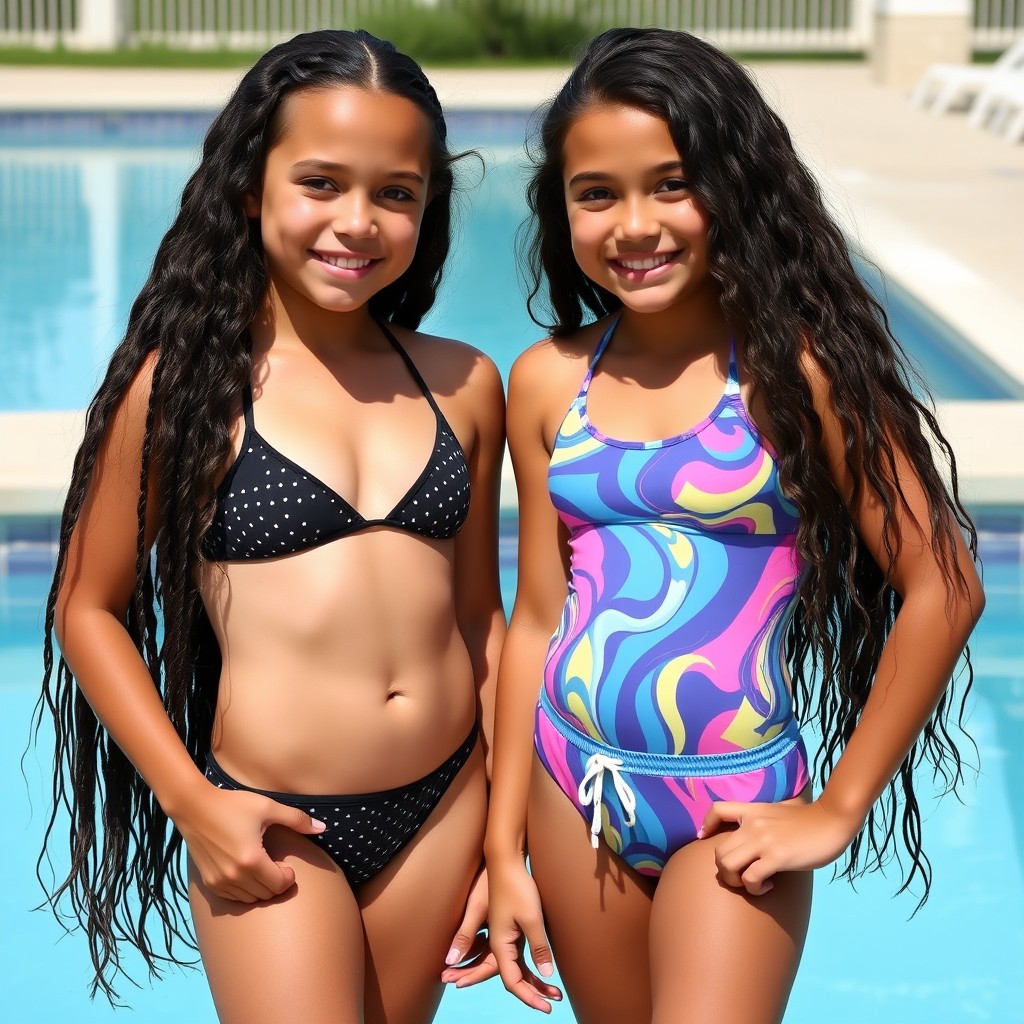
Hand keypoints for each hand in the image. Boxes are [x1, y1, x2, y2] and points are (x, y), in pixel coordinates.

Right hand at [176, 780, 326, 902]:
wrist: (194, 806)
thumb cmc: (233, 804)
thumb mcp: (268, 807)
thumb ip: (297, 819)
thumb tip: (323, 828)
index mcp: (251, 860)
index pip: (279, 885)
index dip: (289, 877)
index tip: (287, 865)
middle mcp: (234, 877)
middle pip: (266, 894)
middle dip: (276, 883)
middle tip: (277, 866)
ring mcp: (219, 882)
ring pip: (250, 899)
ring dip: (261, 888)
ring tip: (262, 868)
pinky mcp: (208, 883)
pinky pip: (233, 898)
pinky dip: (244, 890)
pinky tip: (246, 873)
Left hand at [441, 864, 497, 987]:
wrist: (505, 858)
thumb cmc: (492, 882)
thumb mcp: (476, 909)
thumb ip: (465, 936)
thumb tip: (450, 961)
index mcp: (502, 939)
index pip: (488, 969)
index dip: (472, 978)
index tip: (456, 984)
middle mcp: (505, 937)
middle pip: (488, 965)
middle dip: (469, 973)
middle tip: (447, 978)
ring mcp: (506, 928)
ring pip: (488, 954)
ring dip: (471, 962)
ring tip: (452, 967)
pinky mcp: (504, 920)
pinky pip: (489, 941)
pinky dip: (477, 948)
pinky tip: (469, 946)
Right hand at [487, 857, 561, 1012]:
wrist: (506, 862)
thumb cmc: (517, 888)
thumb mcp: (531, 919)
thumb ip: (539, 948)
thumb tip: (547, 974)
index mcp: (500, 945)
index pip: (512, 981)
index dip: (528, 997)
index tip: (546, 1006)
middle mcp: (500, 944)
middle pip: (514, 977)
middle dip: (533, 992)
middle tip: (555, 1000)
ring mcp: (505, 936)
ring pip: (518, 966)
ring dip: (534, 979)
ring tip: (555, 990)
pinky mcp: (512, 927)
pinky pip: (520, 953)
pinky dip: (532, 964)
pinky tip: (545, 967)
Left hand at [701, 798, 859, 896]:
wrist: (832, 820)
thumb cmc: (810, 820)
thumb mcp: (779, 812)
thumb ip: (763, 821)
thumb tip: (755, 835)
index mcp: (753, 811)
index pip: (717, 809)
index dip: (706, 825)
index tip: (706, 838)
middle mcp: (752, 824)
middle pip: (717, 851)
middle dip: (725, 871)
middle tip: (742, 877)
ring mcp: (763, 840)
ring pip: (727, 865)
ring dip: (736, 882)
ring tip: (753, 884)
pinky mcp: (776, 856)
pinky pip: (750, 878)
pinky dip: (754, 889)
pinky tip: (768, 887)